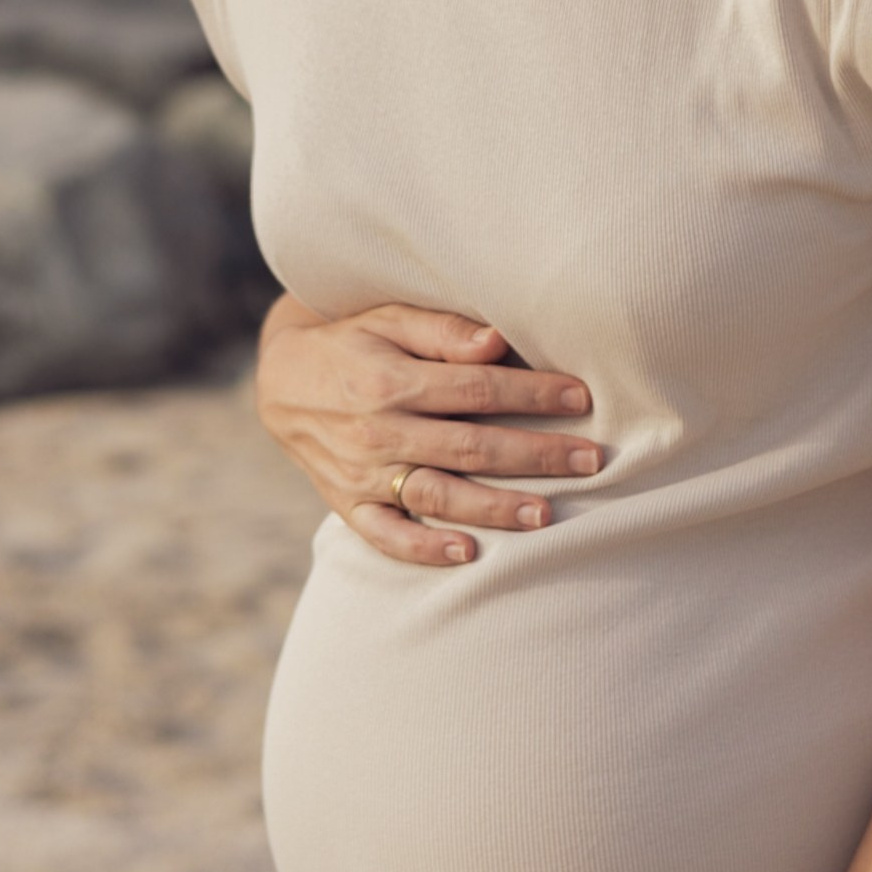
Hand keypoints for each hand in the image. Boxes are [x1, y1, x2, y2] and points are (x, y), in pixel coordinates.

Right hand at [256, 294, 603, 566]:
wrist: (280, 381)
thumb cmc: (351, 342)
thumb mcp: (388, 318)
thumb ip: (442, 330)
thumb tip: (497, 341)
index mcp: (391, 380)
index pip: (476, 389)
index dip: (531, 394)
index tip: (581, 398)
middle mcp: (378, 431)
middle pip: (470, 448)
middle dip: (535, 455)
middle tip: (591, 461)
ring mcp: (362, 473)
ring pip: (437, 496)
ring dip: (494, 508)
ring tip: (546, 515)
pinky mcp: (348, 504)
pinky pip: (386, 535)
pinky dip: (424, 548)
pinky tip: (468, 553)